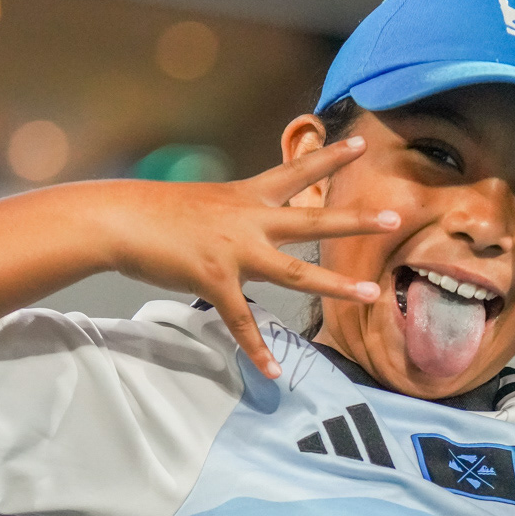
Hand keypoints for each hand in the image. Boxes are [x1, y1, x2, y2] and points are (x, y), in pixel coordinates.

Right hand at [108, 137, 400, 377]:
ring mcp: (236, 252)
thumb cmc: (155, 212)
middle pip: (313, 220)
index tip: (359, 144)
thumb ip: (233, 216)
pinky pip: (242, 322)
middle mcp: (249, 221)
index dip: (329, 158)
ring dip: (336, 284)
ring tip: (372, 294)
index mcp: (246, 197)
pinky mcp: (216, 281)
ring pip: (296, 272)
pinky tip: (272, 371)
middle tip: (396, 219)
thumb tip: (247, 230)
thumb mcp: (204, 202)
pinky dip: (257, 349)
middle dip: (356, 222)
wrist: (118, 220)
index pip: (296, 172)